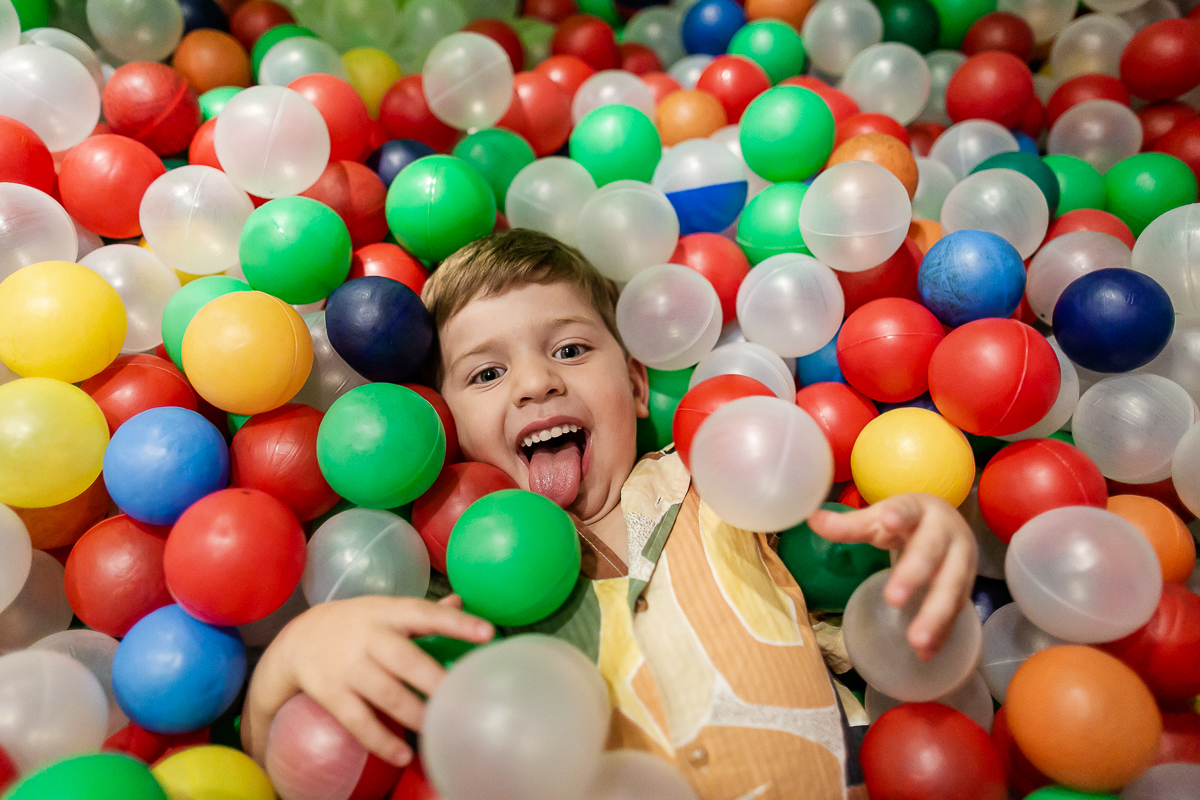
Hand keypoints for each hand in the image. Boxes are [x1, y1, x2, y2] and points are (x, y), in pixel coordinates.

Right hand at [242, 594, 492, 766]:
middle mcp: (368, 637)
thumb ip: (422, 611)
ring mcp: (348, 667)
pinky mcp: (332, 694)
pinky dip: (381, 740)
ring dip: (415, 714)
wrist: (296, 641)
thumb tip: (461, 602)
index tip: (488, 633)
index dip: (457, 623)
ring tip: (440, 729)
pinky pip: (359, 721)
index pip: (425, 613)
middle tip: (462, 696)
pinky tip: (403, 755)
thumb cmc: (355, 624)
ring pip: (387, 694)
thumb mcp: (384, 610)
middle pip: (406, 660)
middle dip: (435, 679)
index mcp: (387, 613)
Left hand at [807, 493, 977, 660]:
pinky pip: (956, 612)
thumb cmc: (908, 522)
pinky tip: (926, 653)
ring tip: (916, 640)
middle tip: (893, 599)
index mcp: (920, 510)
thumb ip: (849, 524)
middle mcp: (946, 533)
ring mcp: (961, 561)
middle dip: (913, 575)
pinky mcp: (966, 587)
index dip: (899, 514)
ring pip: (951, 587)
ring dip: (935, 615)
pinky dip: (942, 633)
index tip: (888, 519)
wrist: (950, 524)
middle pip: (930, 553)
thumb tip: (811, 520)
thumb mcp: (880, 518)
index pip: (908, 509)